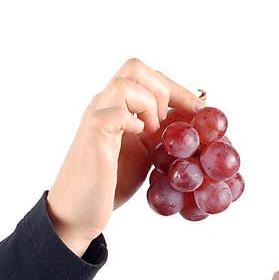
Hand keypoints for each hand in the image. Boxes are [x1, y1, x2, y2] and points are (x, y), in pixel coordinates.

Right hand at [47, 57, 204, 241]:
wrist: (78, 212)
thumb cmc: (109, 183)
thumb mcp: (146, 154)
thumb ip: (163, 135)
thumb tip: (196, 126)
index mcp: (118, 107)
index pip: (148, 77)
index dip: (177, 89)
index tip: (200, 111)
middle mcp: (104, 106)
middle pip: (135, 67)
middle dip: (164, 90)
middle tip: (168, 124)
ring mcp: (97, 119)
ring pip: (124, 84)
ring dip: (148, 105)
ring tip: (151, 133)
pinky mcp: (94, 138)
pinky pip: (114, 114)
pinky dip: (133, 122)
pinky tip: (138, 139)